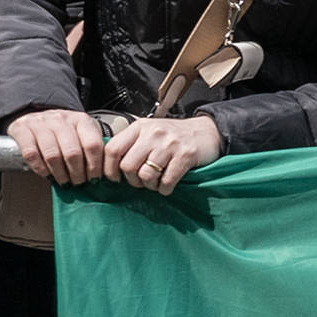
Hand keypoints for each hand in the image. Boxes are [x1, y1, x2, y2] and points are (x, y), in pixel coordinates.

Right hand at [6, 107, 113, 186]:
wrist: (35, 115)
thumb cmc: (62, 130)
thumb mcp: (81, 133)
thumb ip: (91, 149)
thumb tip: (103, 174)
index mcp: (80, 120)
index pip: (93, 145)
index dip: (95, 166)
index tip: (94, 178)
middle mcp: (61, 119)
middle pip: (73, 153)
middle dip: (77, 174)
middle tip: (78, 183)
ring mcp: (40, 123)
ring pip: (52, 155)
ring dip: (60, 174)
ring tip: (64, 182)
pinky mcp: (22, 129)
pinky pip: (32, 154)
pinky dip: (40, 169)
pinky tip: (47, 174)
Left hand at [105, 114, 222, 194]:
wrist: (207, 132)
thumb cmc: (174, 136)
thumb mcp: (149, 132)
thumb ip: (131, 144)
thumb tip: (110, 167)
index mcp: (139, 127)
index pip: (113, 149)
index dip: (109, 168)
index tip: (115, 178)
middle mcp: (153, 133)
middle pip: (128, 165)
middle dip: (132, 180)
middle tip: (141, 182)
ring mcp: (169, 143)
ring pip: (146, 175)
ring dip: (150, 186)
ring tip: (156, 183)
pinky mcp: (186, 155)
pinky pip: (167, 181)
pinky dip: (165, 189)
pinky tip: (167, 186)